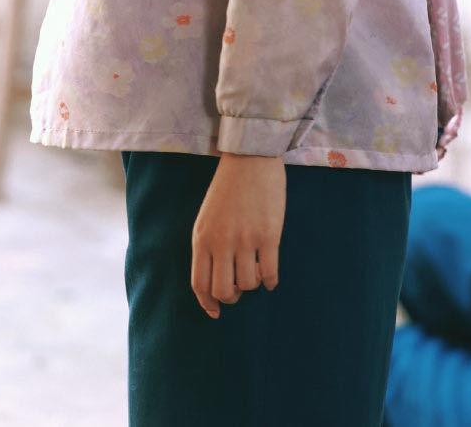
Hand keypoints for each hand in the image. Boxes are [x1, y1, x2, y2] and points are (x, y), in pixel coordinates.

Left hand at [190, 152, 285, 317]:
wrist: (250, 158)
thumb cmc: (227, 189)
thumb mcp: (206, 218)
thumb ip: (208, 247)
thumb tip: (214, 282)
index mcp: (202, 238)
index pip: (200, 284)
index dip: (207, 303)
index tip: (215, 311)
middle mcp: (221, 242)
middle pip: (224, 291)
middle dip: (231, 297)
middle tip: (238, 287)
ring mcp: (246, 240)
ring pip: (248, 284)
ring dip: (252, 284)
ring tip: (255, 271)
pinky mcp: (269, 235)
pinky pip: (270, 273)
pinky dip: (270, 280)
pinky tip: (270, 275)